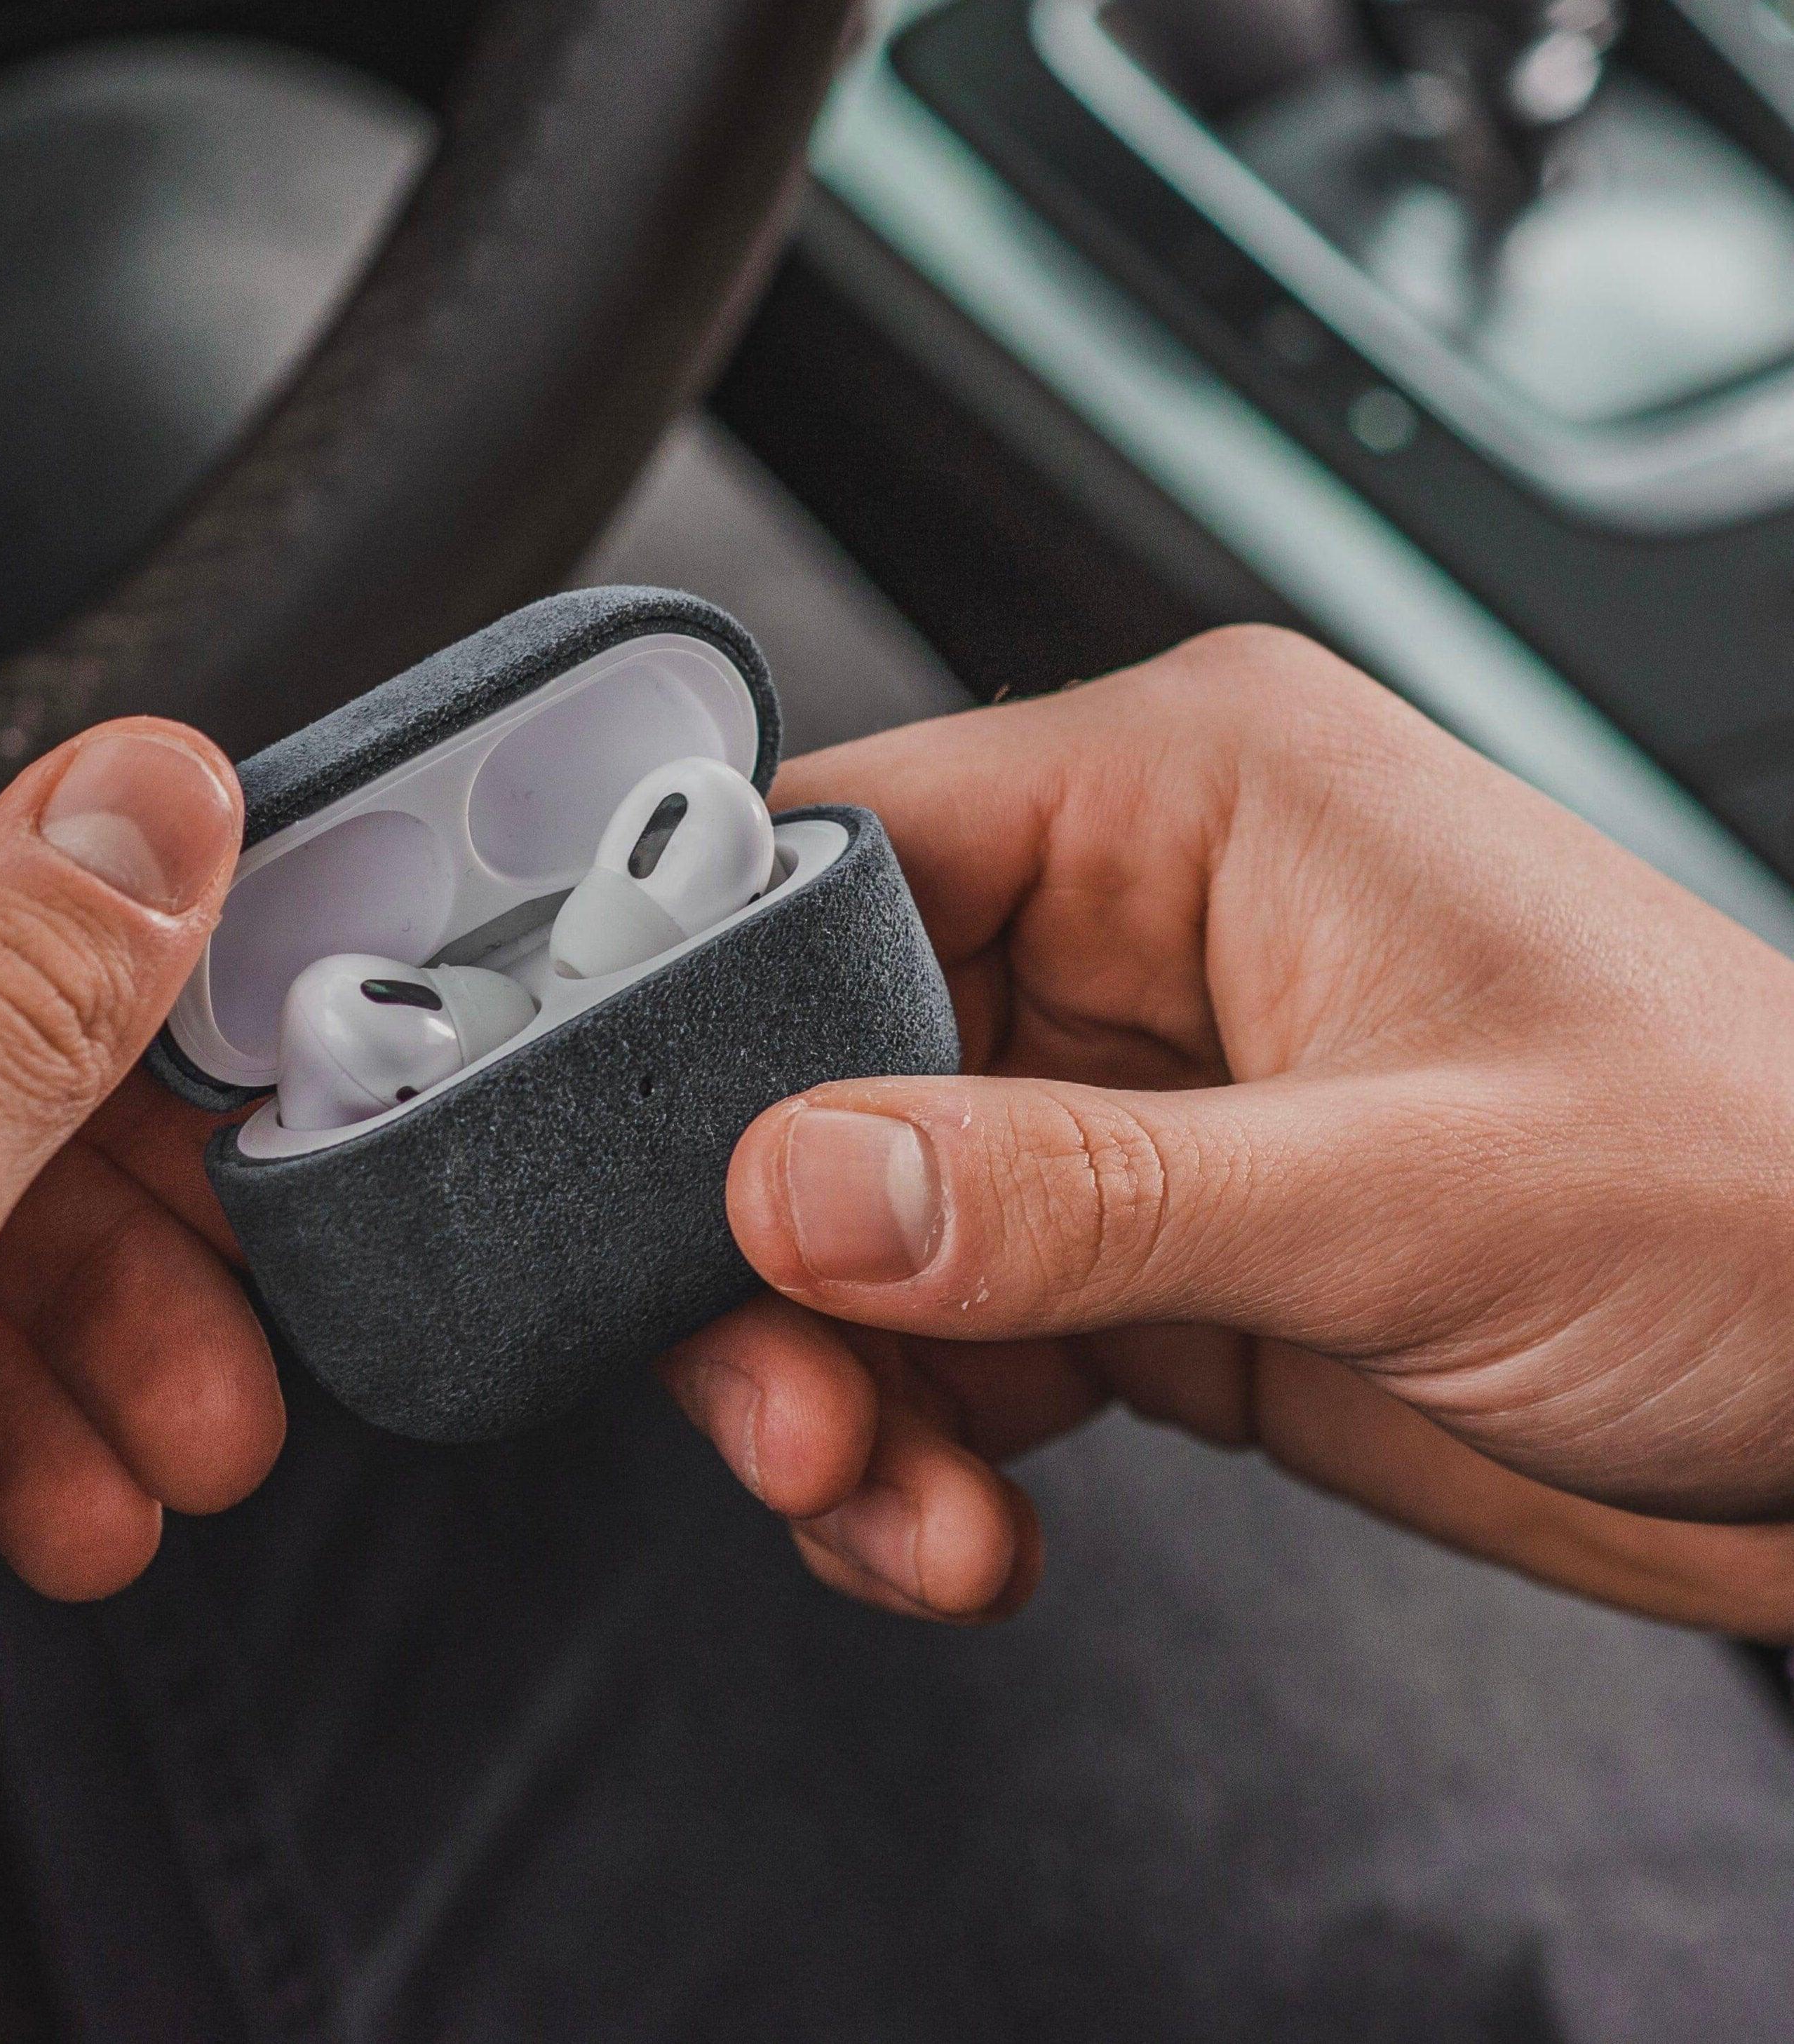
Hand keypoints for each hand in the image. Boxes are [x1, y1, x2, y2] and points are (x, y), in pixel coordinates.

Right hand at [663, 629, 1793, 1635]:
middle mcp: (1136, 928)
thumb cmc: (1771, 1202)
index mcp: (1188, 800)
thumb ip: (1083, 1191)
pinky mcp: (1146, 1251)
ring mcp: (1133, 1100)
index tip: (643, 1169)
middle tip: (787, 1408)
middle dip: (775, 1257)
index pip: (846, 845)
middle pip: (818, 1063)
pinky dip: (923, 1445)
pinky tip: (964, 1524)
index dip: (708, 1002)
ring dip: (845, 1384)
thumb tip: (807, 1182)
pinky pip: (950, 1335)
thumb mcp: (1416, 1196)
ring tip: (898, 1507)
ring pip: (863, 1224)